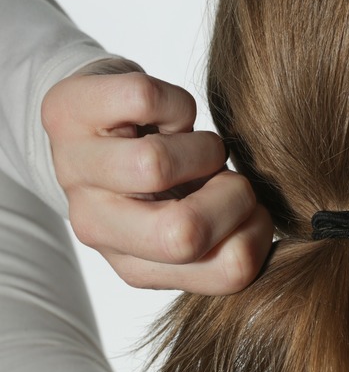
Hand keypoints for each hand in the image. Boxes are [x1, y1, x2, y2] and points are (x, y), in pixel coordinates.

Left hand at [42, 59, 273, 293]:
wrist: (96, 122)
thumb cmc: (165, 176)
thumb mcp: (199, 221)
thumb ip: (234, 241)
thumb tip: (261, 224)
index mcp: (139, 265)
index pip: (230, 271)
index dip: (261, 230)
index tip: (245, 206)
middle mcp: (96, 226)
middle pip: (184, 233)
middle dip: (232, 192)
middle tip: (220, 174)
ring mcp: (73, 171)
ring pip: (156, 164)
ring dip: (201, 144)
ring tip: (191, 144)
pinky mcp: (64, 114)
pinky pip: (145, 101)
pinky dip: (177, 101)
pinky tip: (165, 116)